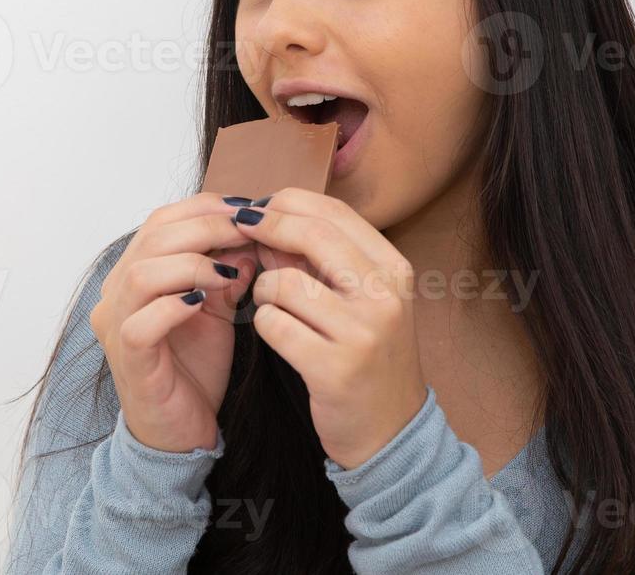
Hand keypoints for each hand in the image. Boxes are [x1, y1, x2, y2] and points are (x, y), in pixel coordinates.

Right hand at [89, 192, 260, 452]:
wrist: (181, 431)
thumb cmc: (193, 367)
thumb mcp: (216, 309)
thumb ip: (226, 272)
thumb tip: (251, 239)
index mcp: (133, 273)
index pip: (160, 220)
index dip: (204, 208)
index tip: (247, 210)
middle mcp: (115, 294)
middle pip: (152, 238)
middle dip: (206, 227)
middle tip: (248, 231)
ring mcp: (115, 326)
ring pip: (142, 273)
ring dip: (193, 263)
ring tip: (230, 271)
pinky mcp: (128, 358)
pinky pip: (141, 322)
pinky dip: (175, 305)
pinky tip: (204, 303)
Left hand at [233, 187, 427, 469]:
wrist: (392, 432)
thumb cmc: (369, 356)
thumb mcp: (361, 300)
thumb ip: (321, 259)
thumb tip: (267, 221)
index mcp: (393, 269)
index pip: (334, 213)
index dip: (288, 202)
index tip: (259, 207)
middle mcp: (384, 296)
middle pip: (311, 235)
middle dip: (267, 227)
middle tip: (240, 230)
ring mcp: (362, 333)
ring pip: (284, 283)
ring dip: (265, 290)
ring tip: (273, 306)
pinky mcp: (334, 369)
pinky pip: (273, 325)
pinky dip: (264, 325)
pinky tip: (277, 334)